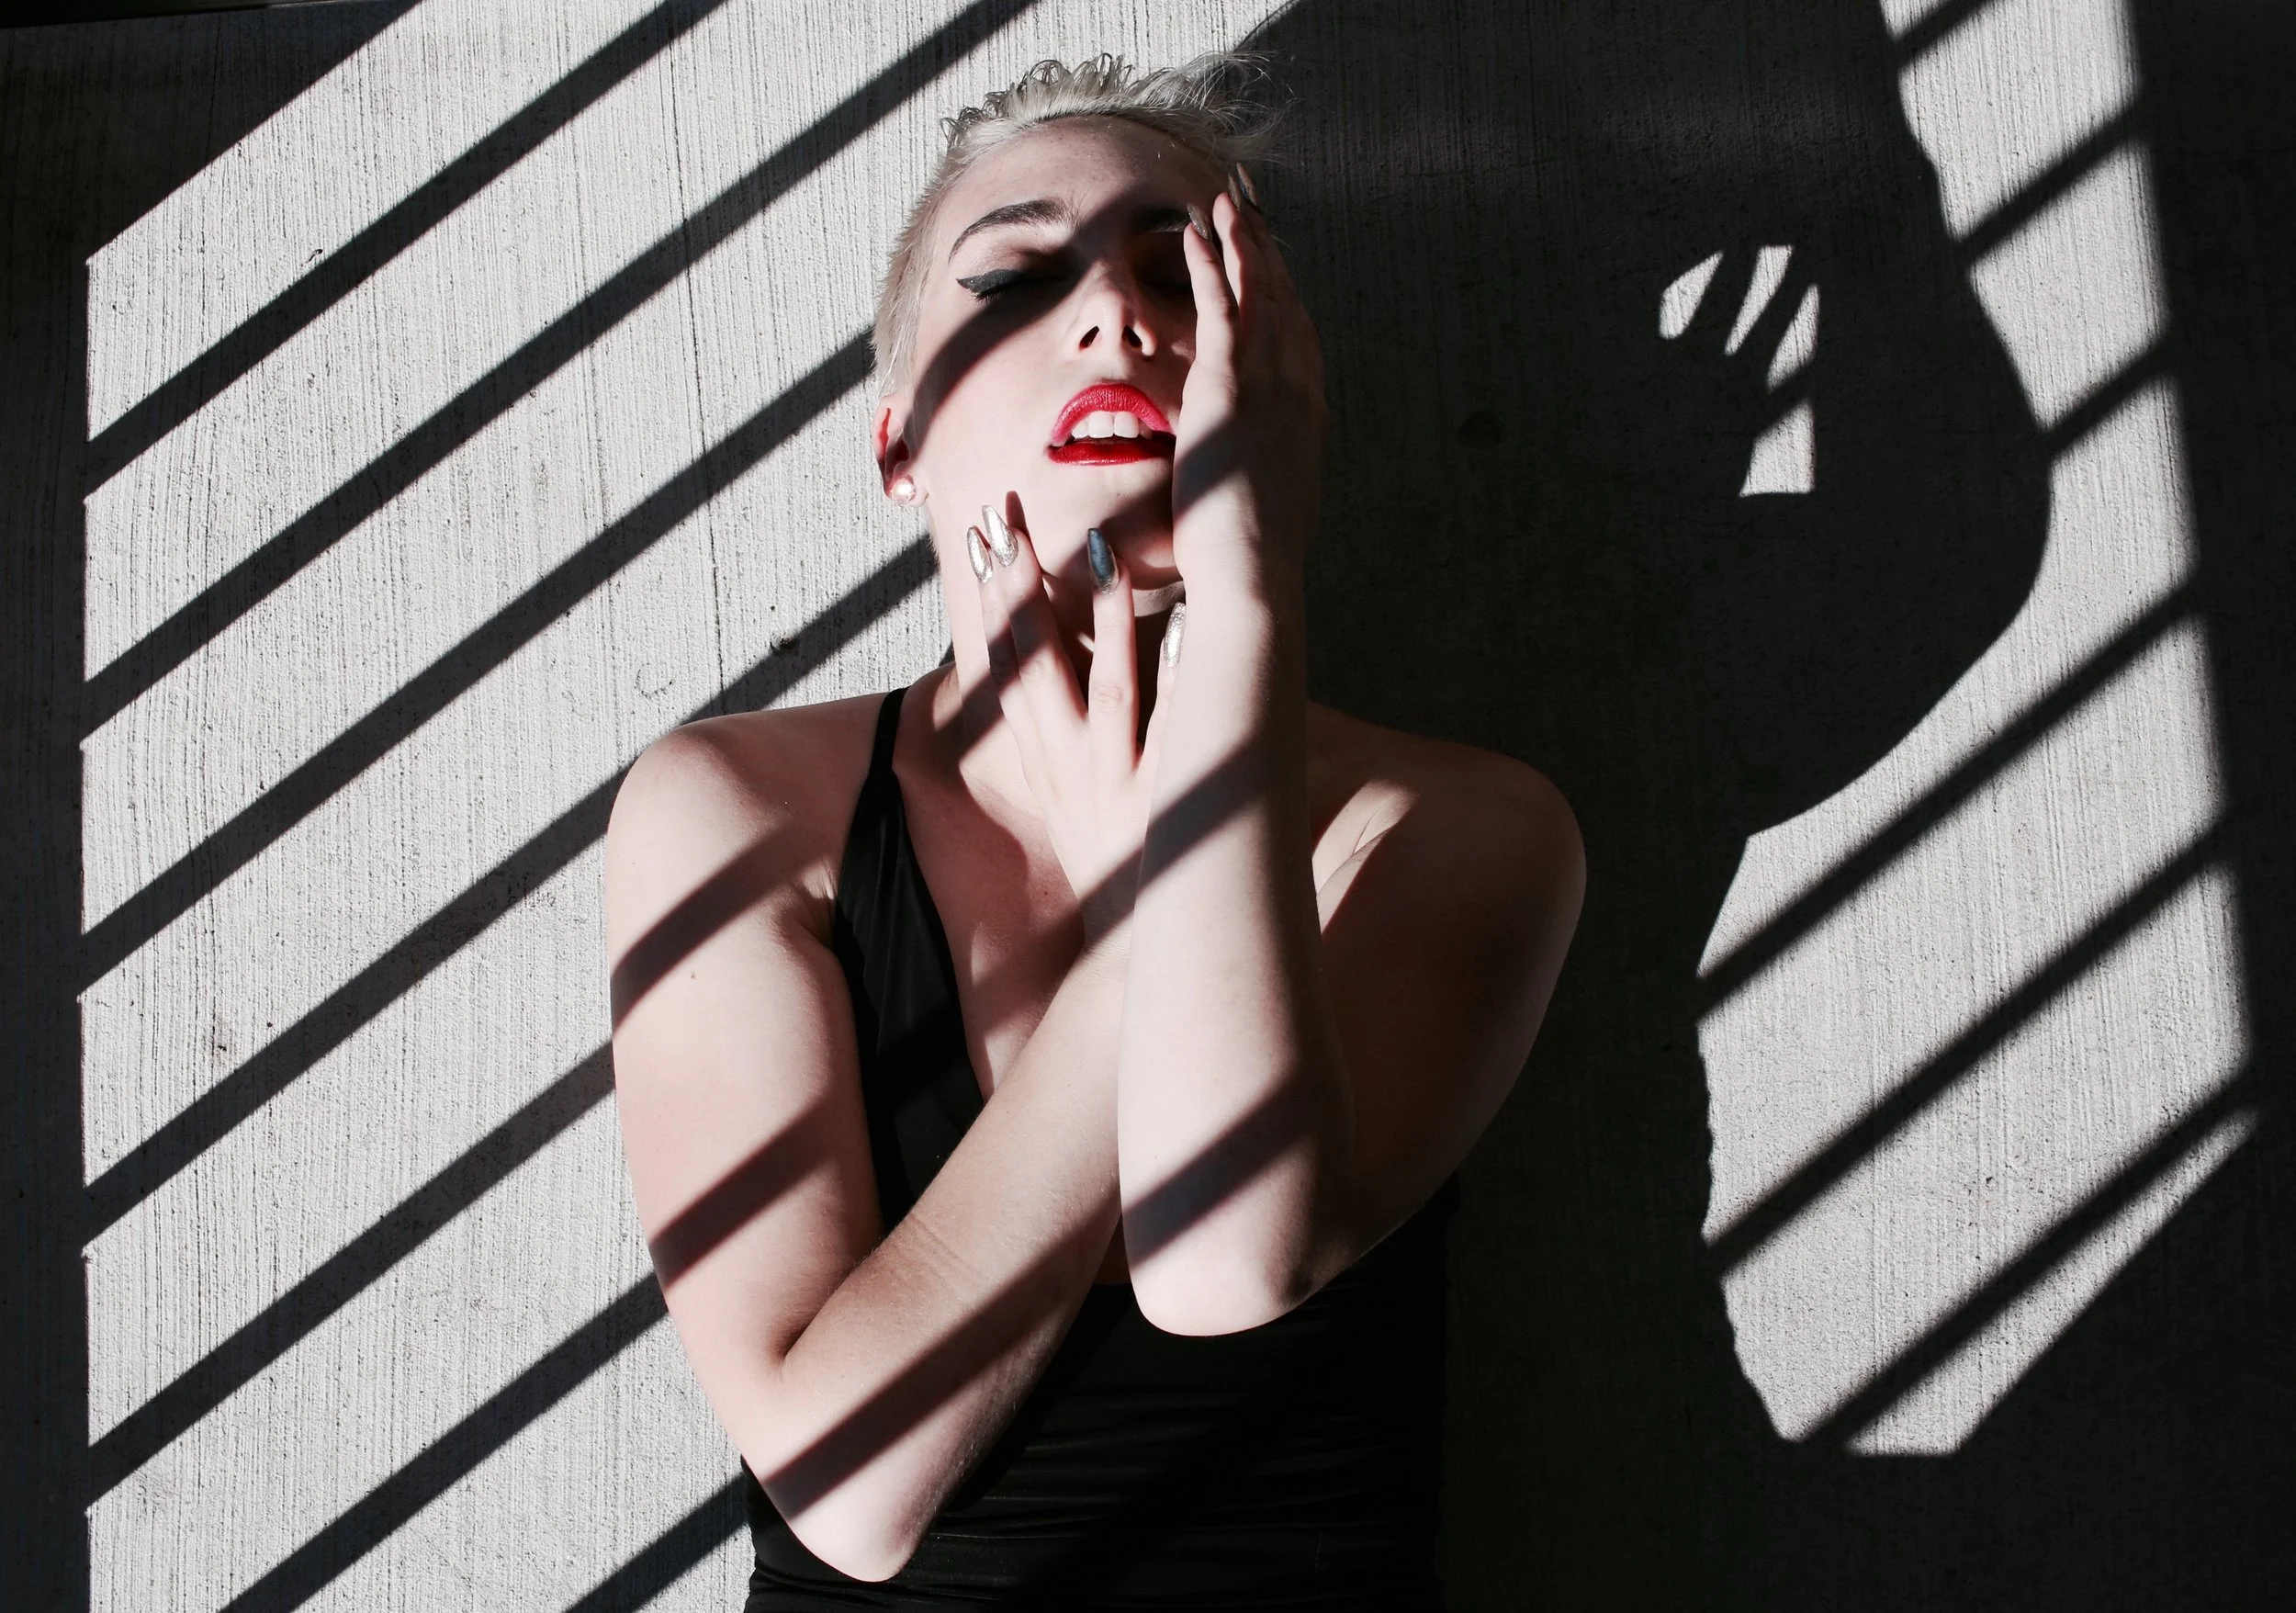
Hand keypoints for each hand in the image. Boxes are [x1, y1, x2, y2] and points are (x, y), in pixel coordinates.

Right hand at [969, 502, 1176, 940]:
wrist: (1143, 949)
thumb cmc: (1111, 862)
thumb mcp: (1068, 799)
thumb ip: (1059, 735)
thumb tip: (1047, 665)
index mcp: (1046, 763)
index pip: (1006, 669)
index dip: (990, 603)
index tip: (979, 537)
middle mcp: (1072, 769)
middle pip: (1035, 666)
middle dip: (1016, 590)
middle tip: (1001, 516)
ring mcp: (1120, 785)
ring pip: (1106, 689)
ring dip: (1101, 617)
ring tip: (1099, 546)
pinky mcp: (1169, 802)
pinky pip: (1178, 731)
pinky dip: (1182, 679)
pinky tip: (1191, 626)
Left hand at [1172, 175, 1327, 603]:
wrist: (1255, 575)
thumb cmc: (1252, 558)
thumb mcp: (1267, 501)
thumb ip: (1260, 470)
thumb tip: (1249, 472)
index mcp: (1306, 415)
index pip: (1297, 335)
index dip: (1286, 289)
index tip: (1273, 256)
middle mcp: (1298, 390)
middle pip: (1285, 299)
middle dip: (1269, 248)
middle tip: (1253, 204)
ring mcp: (1269, 385)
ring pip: (1258, 292)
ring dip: (1241, 240)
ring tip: (1226, 198)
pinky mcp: (1231, 389)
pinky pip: (1222, 309)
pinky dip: (1209, 266)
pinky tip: (1193, 232)